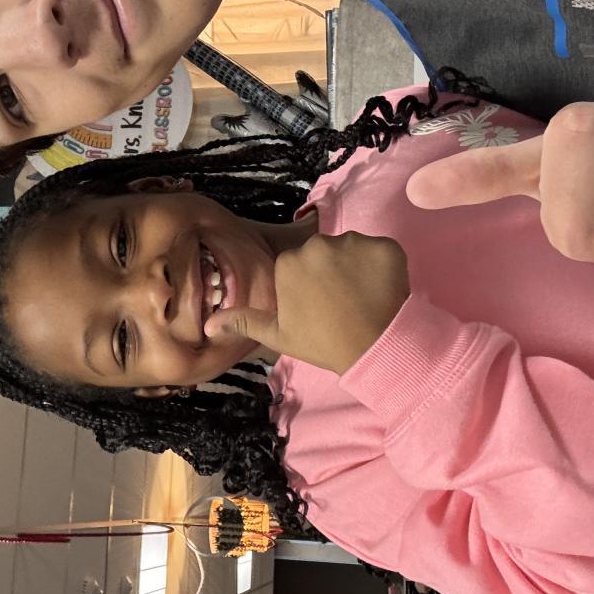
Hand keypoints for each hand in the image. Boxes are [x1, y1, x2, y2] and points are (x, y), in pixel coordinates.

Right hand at [204, 232, 408, 374]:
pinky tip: (382, 289)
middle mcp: (317, 245)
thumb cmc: (322, 343)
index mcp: (288, 263)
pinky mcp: (385, 246)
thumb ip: (244, 321)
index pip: (299, 264)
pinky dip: (383, 266)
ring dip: (358, 266)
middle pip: (325, 251)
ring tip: (363, 296)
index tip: (320, 304)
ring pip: (353, 248)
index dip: (310, 284)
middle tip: (343, 300)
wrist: (373, 350)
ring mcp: (354, 243)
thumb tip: (208, 325)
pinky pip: (382, 250)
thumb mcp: (278, 334)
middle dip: (332, 270)